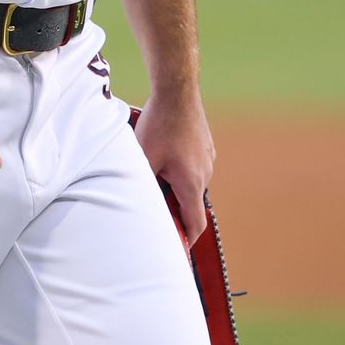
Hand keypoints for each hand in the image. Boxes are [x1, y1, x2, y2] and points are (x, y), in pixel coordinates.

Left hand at [135, 92, 214, 244]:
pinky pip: (193, 168)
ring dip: (176, 189)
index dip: (186, 240)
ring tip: (155, 181)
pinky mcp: (206, 147)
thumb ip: (143, 184)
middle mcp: (205, 175)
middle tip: (157, 216)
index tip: (178, 251)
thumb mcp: (143, 158)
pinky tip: (164, 159)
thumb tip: (136, 202)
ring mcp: (208, 160)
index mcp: (191, 184)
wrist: (177, 92)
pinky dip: (180, 172)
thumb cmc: (158, 125)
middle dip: (175, 213)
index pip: (194, 224)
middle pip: (191, 205)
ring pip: (191, 185)